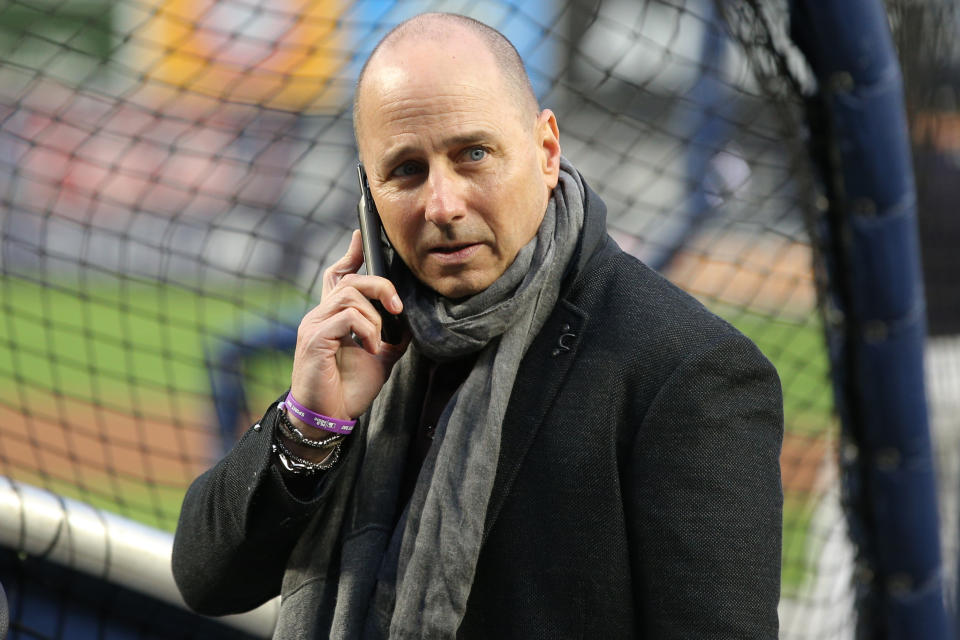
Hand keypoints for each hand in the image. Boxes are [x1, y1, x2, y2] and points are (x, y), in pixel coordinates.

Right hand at [289, 230, 408, 423]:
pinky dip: (367, 331)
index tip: (362, 236)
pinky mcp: (314, 339)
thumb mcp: (380, 356)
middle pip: (351, 280)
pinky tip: (370, 350)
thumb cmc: (349, 388)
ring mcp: (314, 325)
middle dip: (380, 286)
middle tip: (397, 308)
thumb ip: (390, 335)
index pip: (338, 275)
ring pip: (350, 295)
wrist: (330, 417)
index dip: (351, 254)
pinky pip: (347, 317)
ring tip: (378, 342)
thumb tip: (408, 318)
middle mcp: (319, 315)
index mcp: (333, 316)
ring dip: (374, 317)